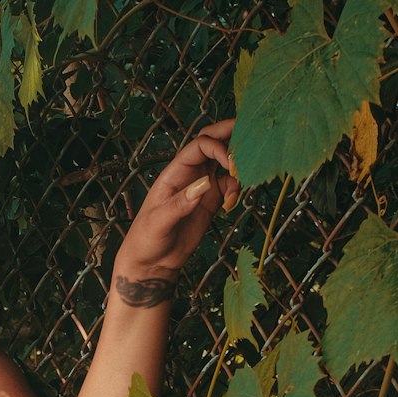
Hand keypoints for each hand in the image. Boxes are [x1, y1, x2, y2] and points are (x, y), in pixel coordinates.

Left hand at [113, 118, 240, 282]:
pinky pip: (229, 187)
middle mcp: (190, 174)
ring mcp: (202, 187)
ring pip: (224, 163)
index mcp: (175, 172)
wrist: (152, 263)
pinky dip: (236, 190)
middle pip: (212, 144)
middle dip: (230, 135)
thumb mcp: (159, 221)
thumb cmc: (146, 239)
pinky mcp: (211, 202)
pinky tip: (232, 202)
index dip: (216, 147)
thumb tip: (205, 184)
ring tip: (244, 177)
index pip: (199, 145)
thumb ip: (181, 203)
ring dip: (237, 165)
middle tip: (251, 134)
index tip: (229, 162)